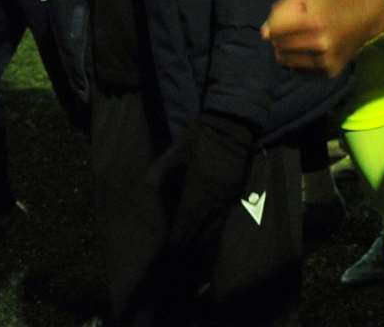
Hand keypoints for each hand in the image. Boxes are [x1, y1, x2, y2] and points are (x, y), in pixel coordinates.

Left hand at [165, 113, 254, 253]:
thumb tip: (146, 187)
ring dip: (205, 241)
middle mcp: (214, 199)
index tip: (169, 252)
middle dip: (191, 246)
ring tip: (195, 255)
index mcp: (197, 191)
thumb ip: (160, 170)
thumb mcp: (176, 149)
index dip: (177, 239)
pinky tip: (212, 234)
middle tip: (180, 260)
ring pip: (216, 226)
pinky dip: (217, 228)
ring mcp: (228, 197)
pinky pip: (226, 216)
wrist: (231, 123)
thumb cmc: (200, 136)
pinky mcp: (237, 191)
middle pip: (202, 230)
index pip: (185, 223)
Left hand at [263, 0, 383, 75]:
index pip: (275, 31)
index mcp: (314, 22)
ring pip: (286, 61)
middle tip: (291, 30)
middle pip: (278, 47)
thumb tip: (264, 33)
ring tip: (298, 39)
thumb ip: (281, 9)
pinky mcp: (329, 72)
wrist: (365, 15)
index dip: (274, 24)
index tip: (283, 20)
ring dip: (286, 50)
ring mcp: (326, 61)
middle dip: (279, 38)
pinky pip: (299, 71)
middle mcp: (321, 45)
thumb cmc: (331, 0)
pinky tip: (308, 50)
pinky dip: (298, 61)